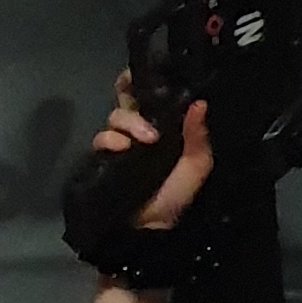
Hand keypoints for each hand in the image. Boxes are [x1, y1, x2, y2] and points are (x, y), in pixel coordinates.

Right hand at [91, 81, 212, 229]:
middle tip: (136, 94)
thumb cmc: (174, 197)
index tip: (147, 72)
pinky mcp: (102, 158)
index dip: (145, 82)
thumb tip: (199, 102)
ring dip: (130, 123)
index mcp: (162, 129)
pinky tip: (123, 149)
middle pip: (127, 99)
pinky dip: (111, 140)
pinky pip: (102, 138)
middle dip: (129, 89)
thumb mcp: (196, 166)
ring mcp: (119, 144)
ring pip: (116, 117)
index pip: (150, 98)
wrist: (149, 230)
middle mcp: (139, 132)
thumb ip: (197, 136)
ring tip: (145, 140)